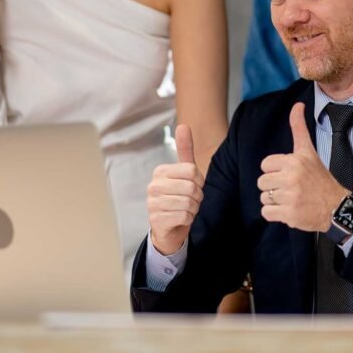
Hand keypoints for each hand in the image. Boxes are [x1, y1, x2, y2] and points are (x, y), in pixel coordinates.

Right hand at [147, 124, 204, 254]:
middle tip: (191, 200)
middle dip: (197, 197)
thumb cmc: (178, 197)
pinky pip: (184, 217)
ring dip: (193, 209)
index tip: (194, 186)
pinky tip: (180, 219)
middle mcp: (153, 186)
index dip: (199, 181)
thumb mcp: (184, 173)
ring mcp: (152, 203)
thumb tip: (183, 125)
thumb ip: (185, 150)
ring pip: (188, 203)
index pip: (192, 170)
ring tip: (185, 209)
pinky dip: (188, 219)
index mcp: (160, 171)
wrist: (169, 227)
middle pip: (191, 187)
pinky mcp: (156, 220)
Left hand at [256, 103, 348, 232]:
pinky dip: (274, 215)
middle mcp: (291, 177)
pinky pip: (266, 213)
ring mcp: (290, 196)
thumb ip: (299, 128)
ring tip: (291, 200)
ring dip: (274, 201)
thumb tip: (297, 104)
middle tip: (290, 189)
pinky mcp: (289, 214)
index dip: (274, 171)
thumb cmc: (320, 178)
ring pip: (264, 198)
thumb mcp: (309, 151)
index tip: (288, 175)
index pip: (265, 165)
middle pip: (262, 182)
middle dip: (273, 187)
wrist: (336, 207)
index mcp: (294, 160)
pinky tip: (288, 210)